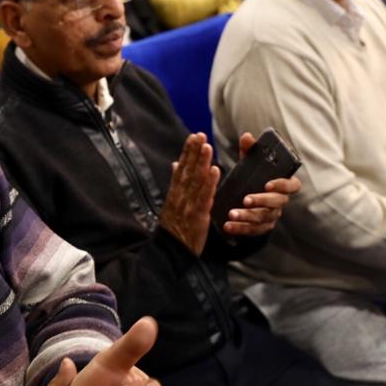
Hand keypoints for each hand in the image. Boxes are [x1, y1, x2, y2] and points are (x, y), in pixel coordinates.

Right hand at [159, 133, 218, 255]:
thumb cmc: (174, 228)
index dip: (187, 151)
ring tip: (208, 146)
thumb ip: (175, 183)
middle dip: (194, 152)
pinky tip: (215, 170)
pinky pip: (204, 196)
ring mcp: (188, 205)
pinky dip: (209, 182)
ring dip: (202, 162)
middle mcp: (180, 195)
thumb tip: (176, 164)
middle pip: (188, 170)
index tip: (194, 136)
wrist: (170, 251)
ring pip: (195, 180)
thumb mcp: (171, 203)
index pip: (181, 167)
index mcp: (175, 192)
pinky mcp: (197, 215)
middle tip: (201, 134)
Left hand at [220, 133, 300, 236]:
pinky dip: (240, 228)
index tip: (267, 184)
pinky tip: (228, 226)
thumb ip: (249, 151)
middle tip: (245, 200)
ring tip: (231, 214)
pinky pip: (254, 230)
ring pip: (263, 218)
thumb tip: (247, 137)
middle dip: (261, 201)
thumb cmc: (250, 177)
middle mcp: (280, 201)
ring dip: (247, 216)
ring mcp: (272, 215)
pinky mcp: (262, 227)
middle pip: (276, 203)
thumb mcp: (248, 164)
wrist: (243, 198)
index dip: (282, 185)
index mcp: (282, 184)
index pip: (292, 185)